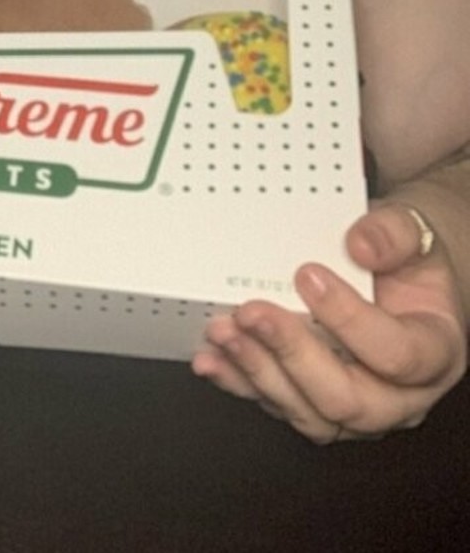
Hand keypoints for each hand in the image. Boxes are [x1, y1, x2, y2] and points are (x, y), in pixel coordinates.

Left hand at [191, 201, 467, 441]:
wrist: (396, 278)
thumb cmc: (407, 262)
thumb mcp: (415, 233)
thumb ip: (395, 234)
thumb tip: (360, 245)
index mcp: (435, 353)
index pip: (397, 355)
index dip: (350, 320)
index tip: (307, 276)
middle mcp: (400, 396)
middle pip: (348, 399)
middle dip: (292, 354)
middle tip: (251, 312)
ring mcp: (357, 409)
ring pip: (309, 413)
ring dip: (258, 372)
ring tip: (224, 331)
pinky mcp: (316, 405)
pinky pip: (277, 405)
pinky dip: (239, 382)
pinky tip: (212, 358)